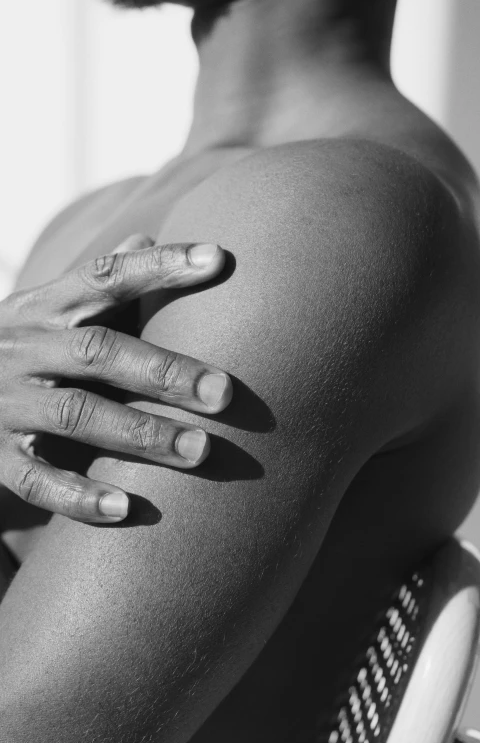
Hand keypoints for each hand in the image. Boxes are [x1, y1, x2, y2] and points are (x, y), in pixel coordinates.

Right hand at [0, 235, 231, 523]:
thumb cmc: (17, 350)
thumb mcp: (44, 313)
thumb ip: (94, 286)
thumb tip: (146, 235)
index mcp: (42, 308)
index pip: (103, 276)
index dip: (158, 265)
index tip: (217, 258)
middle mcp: (23, 349)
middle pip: (97, 351)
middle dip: (164, 370)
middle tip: (224, 393)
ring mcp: (4, 403)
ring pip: (75, 414)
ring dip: (141, 434)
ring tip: (201, 451)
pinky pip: (35, 479)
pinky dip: (79, 495)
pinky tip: (126, 508)